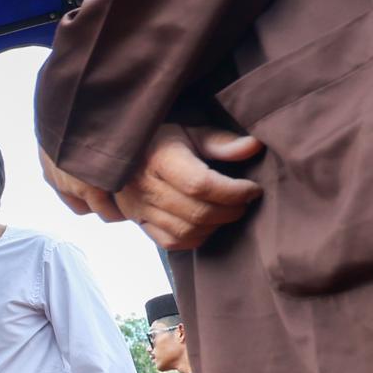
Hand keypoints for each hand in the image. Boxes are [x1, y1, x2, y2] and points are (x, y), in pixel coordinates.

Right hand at [42, 125, 263, 250]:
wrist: (119, 150)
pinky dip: (195, 238)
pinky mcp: (138, 222)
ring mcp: (138, 208)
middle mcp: (144, 185)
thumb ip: (220, 141)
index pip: (200, 185)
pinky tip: (207, 225)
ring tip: (228, 210)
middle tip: (245, 200)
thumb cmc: (160, 137)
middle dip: (230, 210)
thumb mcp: (189, 130)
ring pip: (186, 231)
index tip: (252, 188)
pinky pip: (171, 242)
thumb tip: (254, 146)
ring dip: (215, 226)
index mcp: (158, 157)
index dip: (233, 192)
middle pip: (196, 212)